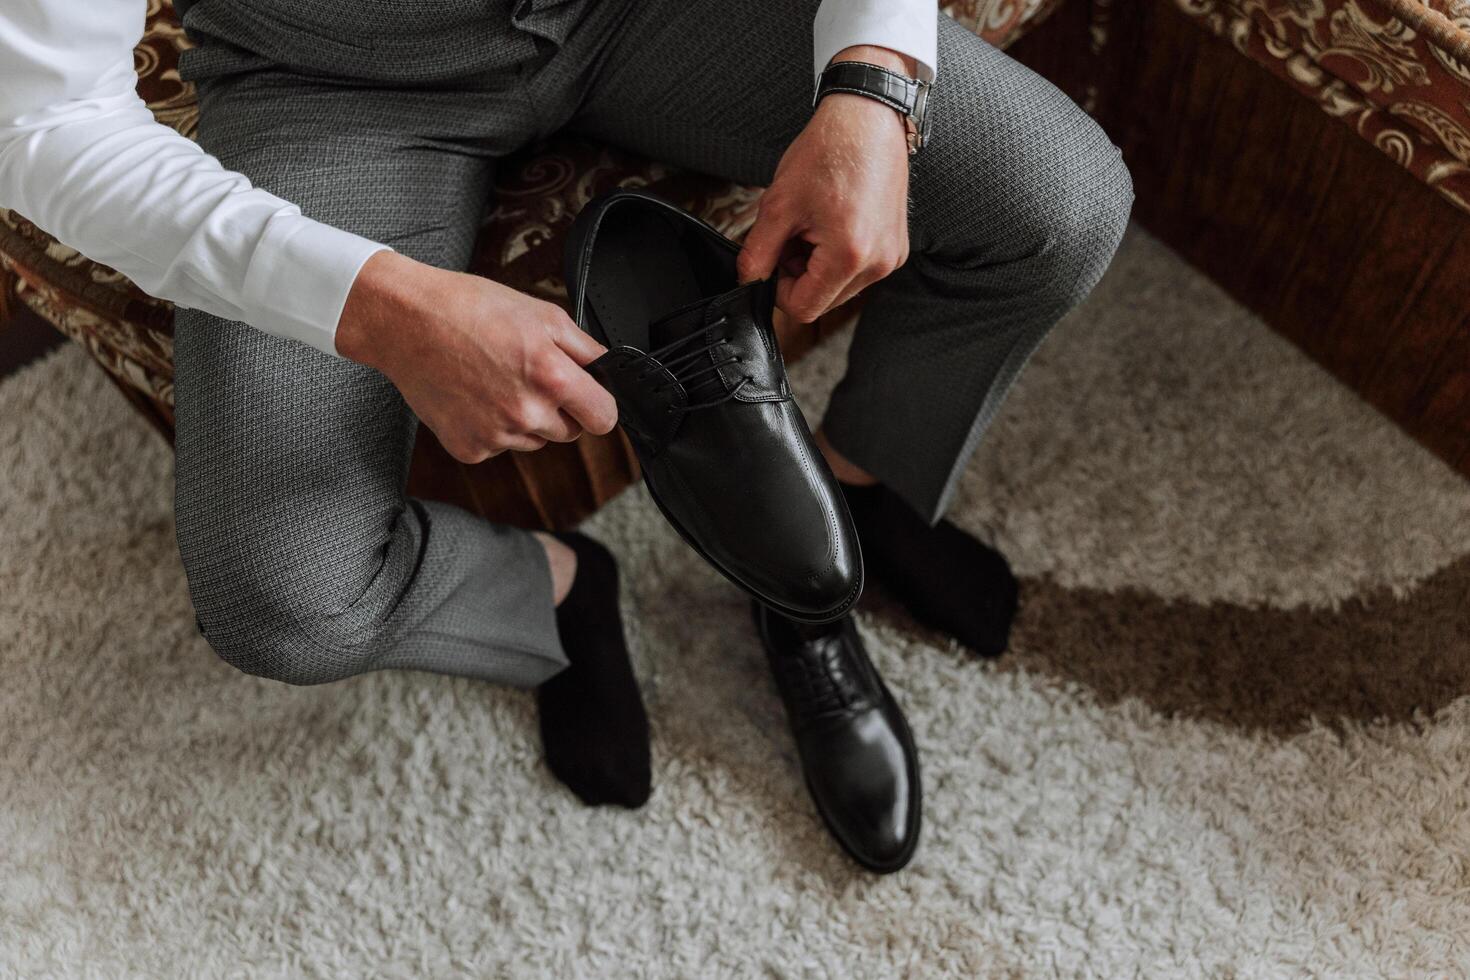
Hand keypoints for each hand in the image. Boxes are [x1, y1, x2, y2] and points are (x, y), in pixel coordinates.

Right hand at [336, 251, 617, 462]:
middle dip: (559, 408)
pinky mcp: (469, 449)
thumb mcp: (542, 314)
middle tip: (526, 374)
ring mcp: (496, 436)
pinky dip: (491, 427)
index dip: (599, 405)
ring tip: (494, 379)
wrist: (406, 322)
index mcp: (551, 378)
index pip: (604, 419)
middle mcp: (526, 413)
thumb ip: (586, 349)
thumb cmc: (469, 310)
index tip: (589, 398)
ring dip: (524, 418)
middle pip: (570, 432)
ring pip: (534, 440)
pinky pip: (499, 447)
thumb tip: (610, 371)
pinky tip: (474, 395)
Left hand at [737, 45, 913, 322]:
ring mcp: (892, 257)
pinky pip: (859, 272)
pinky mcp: (897, 248)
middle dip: (800, 276)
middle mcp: (878, 263)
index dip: (778, 289)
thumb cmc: (828, 152)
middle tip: (794, 235)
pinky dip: (839, 257)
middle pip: (823, 302)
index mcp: (848, 256)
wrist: (866, 119)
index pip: (803, 308)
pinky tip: (834, 224)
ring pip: (840, 289)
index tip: (774, 260)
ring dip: (819, 267)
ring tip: (815, 225)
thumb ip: (757, 253)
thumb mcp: (778, 205)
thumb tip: (748, 281)